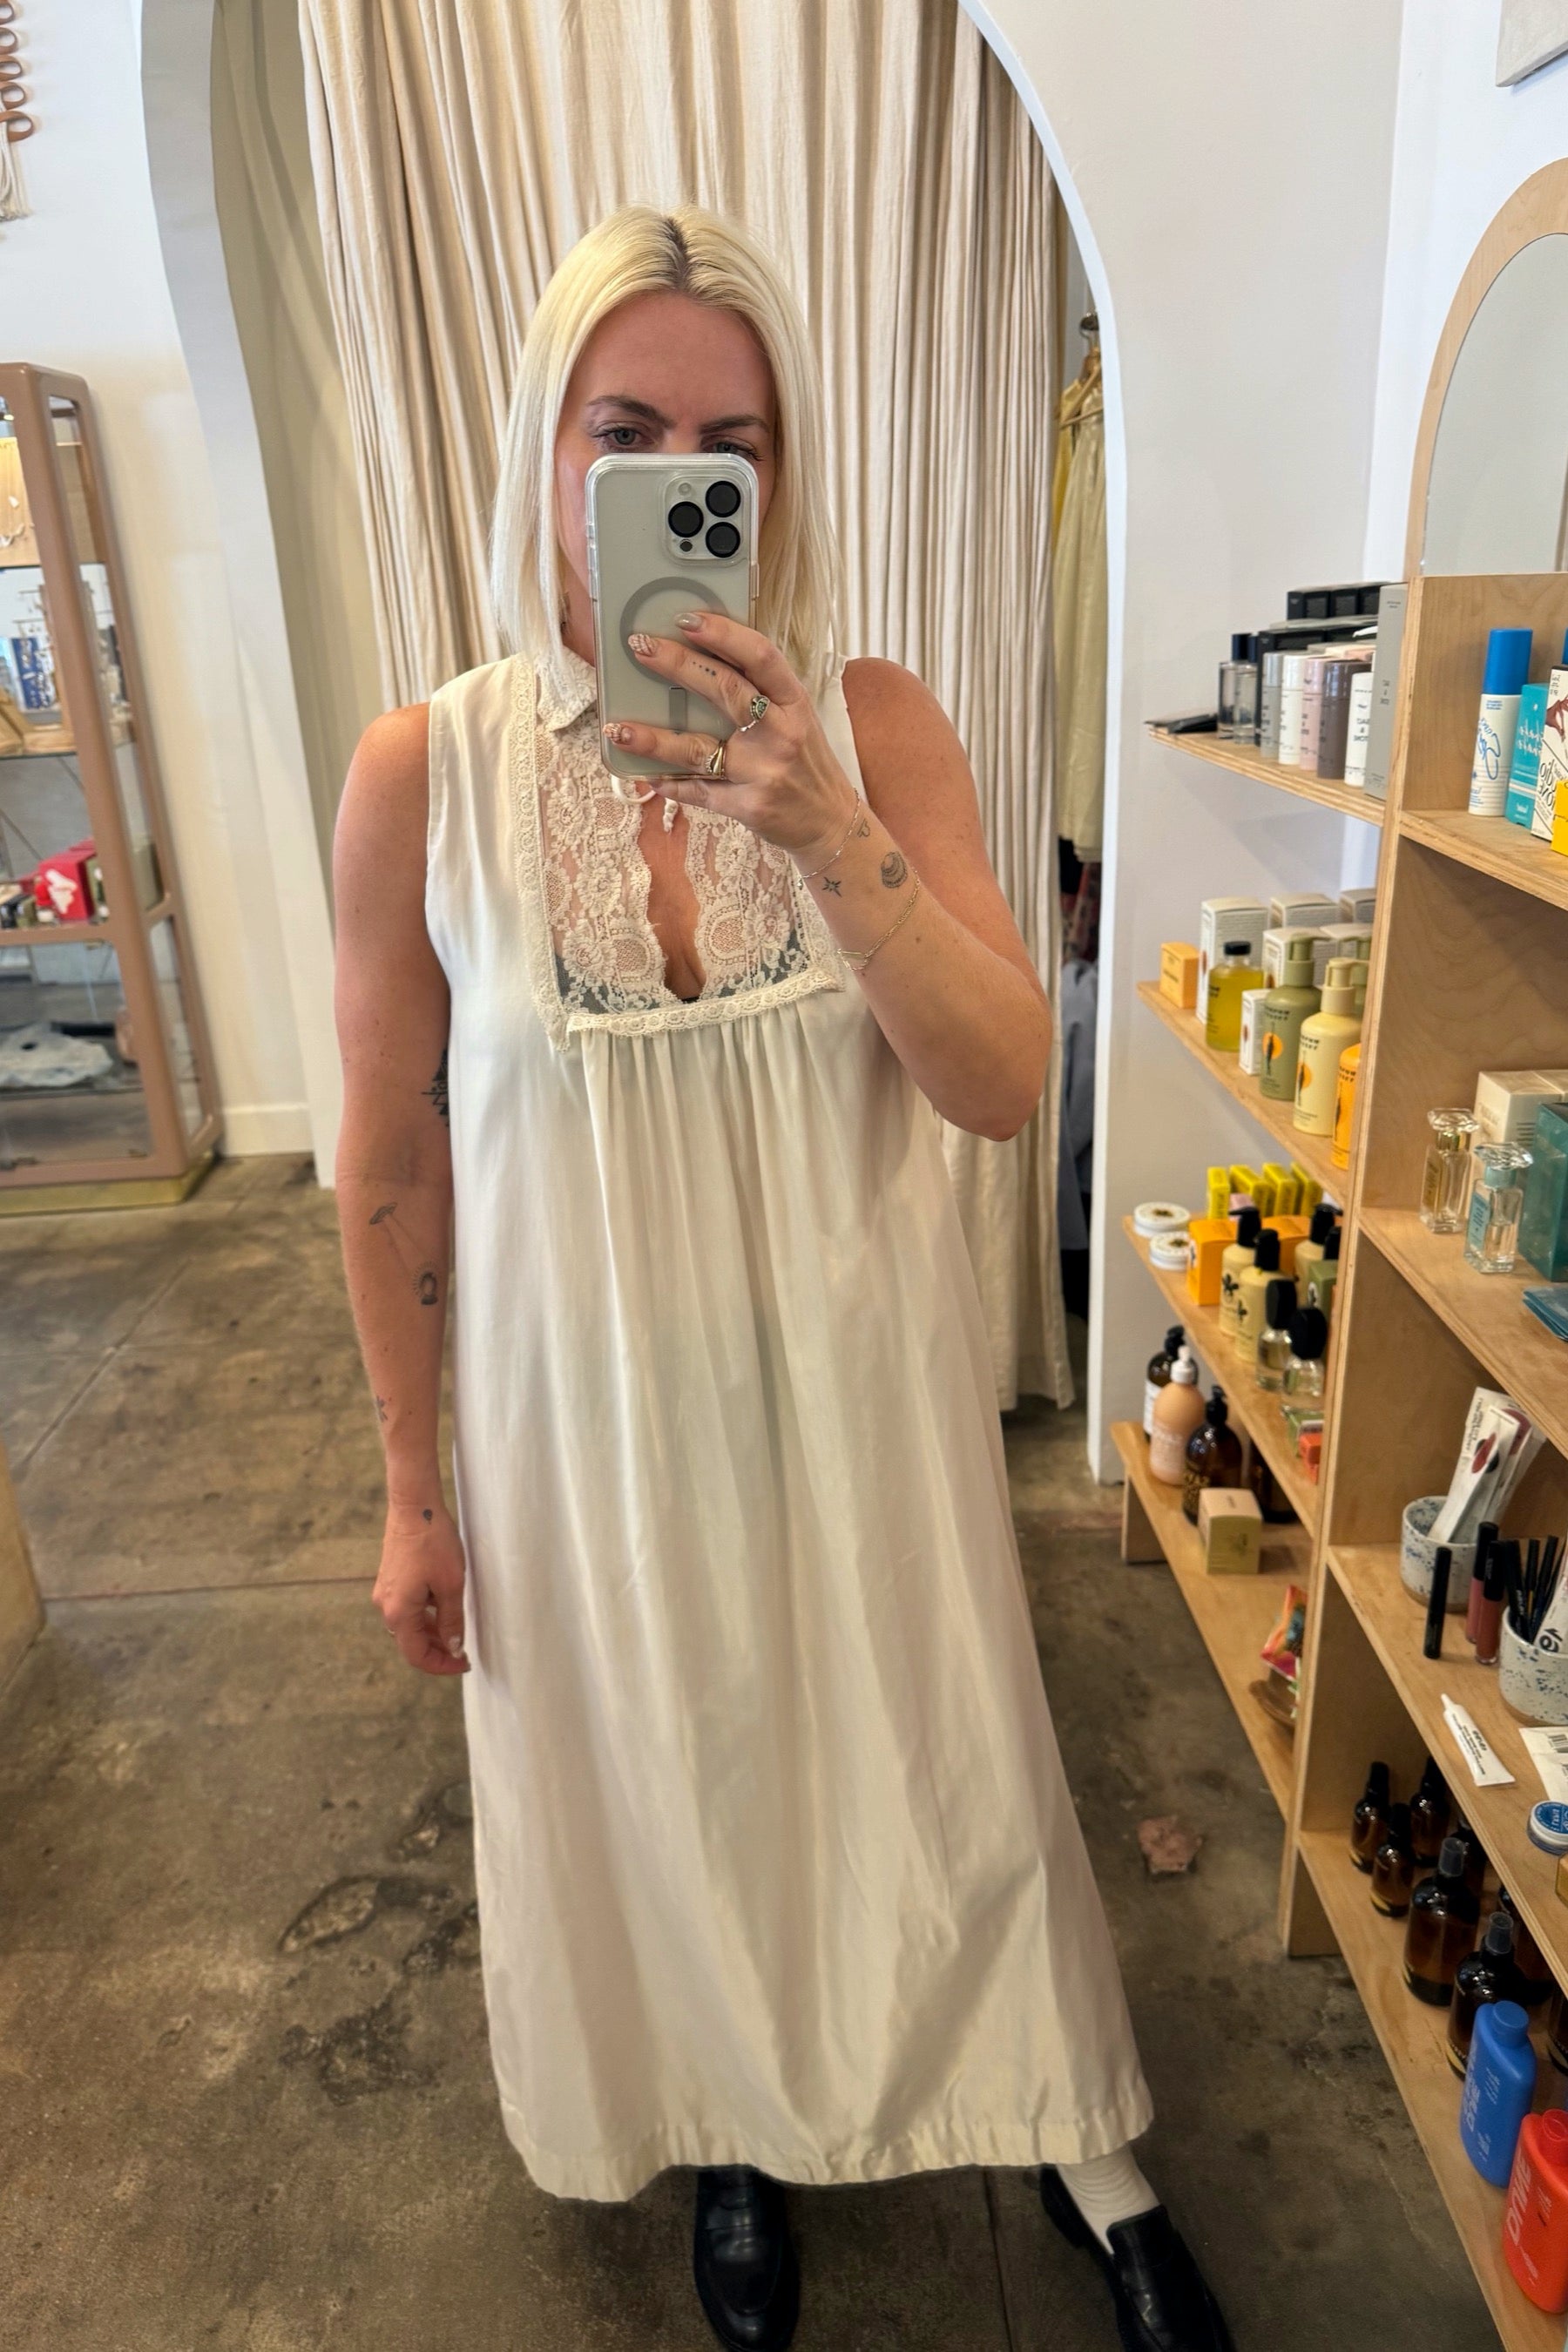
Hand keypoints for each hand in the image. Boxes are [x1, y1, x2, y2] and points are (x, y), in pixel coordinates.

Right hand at [373, 1497, 468, 1674]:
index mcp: (399, 1613)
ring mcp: (385, 1592)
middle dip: (438, 1650)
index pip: (417, 1655)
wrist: (414, 1506)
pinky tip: (444, 1608)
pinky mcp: (390, 1580)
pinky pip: (407, 1608)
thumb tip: (453, 1647)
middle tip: (464, 1651)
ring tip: (458, 1630)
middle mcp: (386, 1606)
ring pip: (410, 1625)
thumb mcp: (451, 1584)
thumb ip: (452, 1620)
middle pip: (411, 1642)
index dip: (440, 1665)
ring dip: (432, 1633)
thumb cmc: (433, 1542)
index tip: (463, 1663)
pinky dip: (426, 1615)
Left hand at [602, 611, 857, 859]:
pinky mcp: (747, 806)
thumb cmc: (806, 761)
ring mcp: (763, 772)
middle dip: (677, 665)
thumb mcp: (796, 717)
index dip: (723, 633)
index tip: (686, 618)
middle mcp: (780, 733)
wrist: (830, 822)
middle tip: (640, 647)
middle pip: (725, 690)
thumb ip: (759, 692)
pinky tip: (645, 775)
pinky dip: (670, 784)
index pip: (760, 656)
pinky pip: (698, 793)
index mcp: (794, 702)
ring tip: (618, 729)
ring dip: (653, 739)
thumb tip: (700, 657)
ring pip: (698, 750)